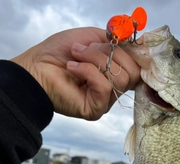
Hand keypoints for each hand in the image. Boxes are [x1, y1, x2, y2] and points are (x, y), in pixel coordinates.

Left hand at [11, 27, 139, 119]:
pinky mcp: (97, 109)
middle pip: (133, 72)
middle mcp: (114, 88)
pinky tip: (72, 69)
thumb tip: (141, 42)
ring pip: (120, 78)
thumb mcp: (93, 37)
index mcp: (116, 72)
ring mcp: (106, 100)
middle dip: (109, 54)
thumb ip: (117, 40)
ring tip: (76, 57)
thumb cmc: (60, 52)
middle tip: (85, 50)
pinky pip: (105, 87)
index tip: (124, 41)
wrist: (37, 67)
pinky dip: (87, 72)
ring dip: (96, 60)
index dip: (134, 52)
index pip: (138, 65)